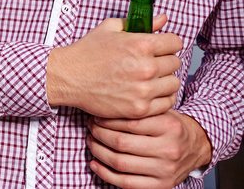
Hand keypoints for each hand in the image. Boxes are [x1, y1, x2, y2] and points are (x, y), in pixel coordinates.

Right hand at [46, 15, 181, 117]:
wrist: (68, 76)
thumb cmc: (88, 51)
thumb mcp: (111, 28)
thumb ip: (141, 24)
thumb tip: (163, 19)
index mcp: (141, 44)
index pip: (175, 42)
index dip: (168, 43)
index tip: (161, 47)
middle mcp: (146, 67)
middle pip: (175, 63)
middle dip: (165, 61)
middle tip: (150, 63)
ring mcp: (144, 90)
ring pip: (174, 84)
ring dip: (164, 80)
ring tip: (149, 79)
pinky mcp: (140, 108)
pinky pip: (167, 103)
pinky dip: (160, 98)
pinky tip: (147, 92)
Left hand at [87, 110, 212, 188]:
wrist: (196, 147)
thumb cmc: (171, 126)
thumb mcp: (161, 111)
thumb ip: (139, 109)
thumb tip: (104, 107)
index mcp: (169, 127)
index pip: (129, 122)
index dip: (107, 119)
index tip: (97, 116)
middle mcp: (169, 149)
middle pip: (121, 143)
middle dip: (99, 134)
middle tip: (91, 127)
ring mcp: (165, 170)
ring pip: (120, 163)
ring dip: (98, 152)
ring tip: (91, 142)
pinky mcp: (161, 186)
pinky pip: (126, 183)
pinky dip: (106, 174)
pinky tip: (95, 163)